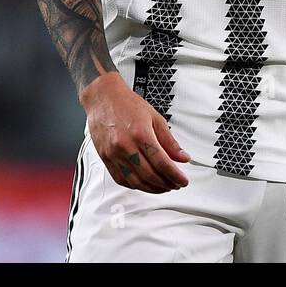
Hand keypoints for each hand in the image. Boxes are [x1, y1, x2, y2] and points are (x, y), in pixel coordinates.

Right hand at [80, 72, 191, 192]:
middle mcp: (125, 146)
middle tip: (175, 184)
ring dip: (152, 188)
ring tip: (163, 187)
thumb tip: (182, 157)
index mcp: (140, 133)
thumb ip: (169, 141)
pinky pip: (121, 179)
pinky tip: (144, 184)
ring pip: (135, 181)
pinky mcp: (105, 158)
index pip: (162, 162)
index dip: (175, 175)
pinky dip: (135, 186)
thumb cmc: (127, 104)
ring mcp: (113, 154)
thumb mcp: (155, 118)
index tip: (183, 181)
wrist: (102, 98)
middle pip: (150, 174)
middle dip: (166, 184)